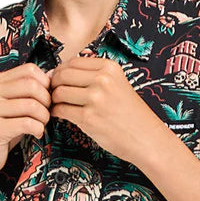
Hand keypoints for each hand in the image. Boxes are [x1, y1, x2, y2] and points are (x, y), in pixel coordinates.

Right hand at [0, 63, 51, 179]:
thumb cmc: (2, 130)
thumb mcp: (14, 107)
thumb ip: (29, 92)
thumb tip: (54, 75)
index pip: (30, 70)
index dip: (46, 84)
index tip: (46, 99)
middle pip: (33, 85)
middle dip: (47, 101)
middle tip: (45, 115)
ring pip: (32, 105)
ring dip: (44, 117)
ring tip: (41, 125)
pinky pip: (27, 123)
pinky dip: (38, 129)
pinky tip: (36, 134)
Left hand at [48, 56, 165, 165]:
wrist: (146, 138)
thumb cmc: (130, 114)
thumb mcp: (118, 84)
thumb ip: (94, 76)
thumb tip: (60, 73)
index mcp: (109, 68)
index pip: (72, 62)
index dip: (60, 71)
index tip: (58, 81)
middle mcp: (102, 80)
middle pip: (62, 75)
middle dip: (53, 85)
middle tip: (52, 94)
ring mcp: (95, 99)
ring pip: (59, 92)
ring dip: (54, 100)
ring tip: (57, 105)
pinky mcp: (89, 118)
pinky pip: (61, 110)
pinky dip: (56, 113)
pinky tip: (60, 116)